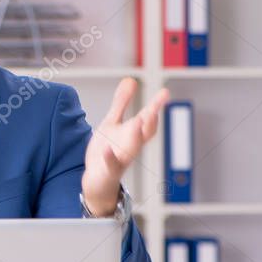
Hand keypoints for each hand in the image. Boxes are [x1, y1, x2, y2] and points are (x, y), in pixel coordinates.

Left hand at [82, 80, 169, 215]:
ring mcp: (121, 159)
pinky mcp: (109, 170)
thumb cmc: (107, 151)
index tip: (165, 93)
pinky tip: (108, 149)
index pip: (147, 119)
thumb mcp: (112, 123)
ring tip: (138, 122)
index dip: (156, 106)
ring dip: (136, 137)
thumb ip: (121, 103)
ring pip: (132, 150)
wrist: (97, 181)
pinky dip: (111, 158)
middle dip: (150, 121)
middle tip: (154, 108)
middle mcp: (131, 146)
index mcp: (132, 133)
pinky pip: (112, 165)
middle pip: (144, 134)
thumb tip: (130, 80)